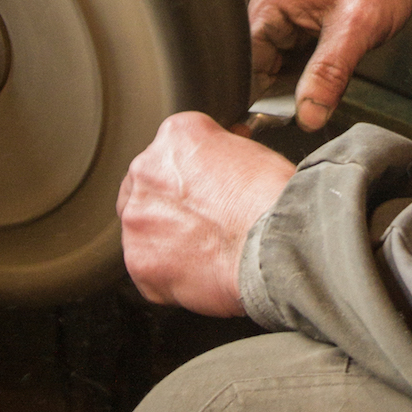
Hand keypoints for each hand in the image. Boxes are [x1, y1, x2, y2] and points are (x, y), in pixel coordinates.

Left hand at [117, 112, 294, 313]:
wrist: (274, 246)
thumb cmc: (272, 201)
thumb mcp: (253, 152)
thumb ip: (221, 153)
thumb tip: (222, 162)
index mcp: (175, 136)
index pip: (171, 152)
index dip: (192, 175)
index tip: (205, 189)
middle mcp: (146, 171)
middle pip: (148, 188)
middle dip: (170, 205)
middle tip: (204, 222)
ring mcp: (137, 218)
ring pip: (143, 229)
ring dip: (166, 239)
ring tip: (206, 250)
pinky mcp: (140, 262)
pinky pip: (148, 269)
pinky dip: (168, 275)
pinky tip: (199, 272)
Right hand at [248, 0, 411, 131]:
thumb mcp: (355, 31)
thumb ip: (328, 75)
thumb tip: (306, 117)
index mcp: (272, 0)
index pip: (247, 60)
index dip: (261, 94)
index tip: (279, 121)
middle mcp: (272, 2)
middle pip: (260, 63)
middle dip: (282, 90)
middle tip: (311, 109)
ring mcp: (288, 8)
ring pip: (279, 61)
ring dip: (298, 80)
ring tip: (325, 87)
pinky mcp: (304, 15)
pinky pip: (296, 53)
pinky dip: (310, 70)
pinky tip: (328, 75)